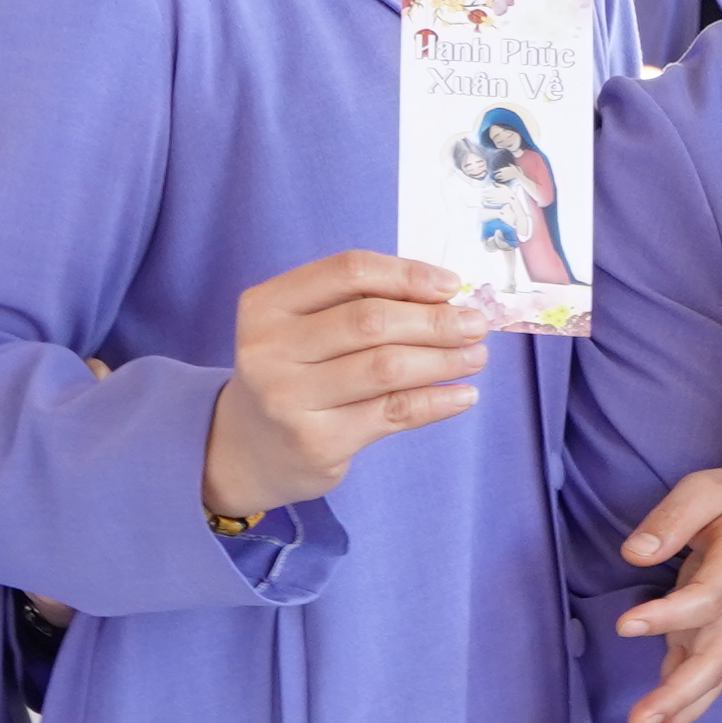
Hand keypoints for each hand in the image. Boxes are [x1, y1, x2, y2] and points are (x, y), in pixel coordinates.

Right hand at [200, 252, 491, 523]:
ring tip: (476, 356)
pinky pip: (393, 413)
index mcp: (267, 305)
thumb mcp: (301, 329)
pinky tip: (464, 395)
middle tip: (476, 324)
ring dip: (444, 359)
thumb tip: (446, 298)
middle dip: (435, 320)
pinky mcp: (317, 442)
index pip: (348, 272)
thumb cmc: (291, 375)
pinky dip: (437, 401)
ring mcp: (290, 399)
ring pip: (386, 368)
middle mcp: (270, 350)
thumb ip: (357, 305)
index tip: (450, 284)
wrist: (245, 450)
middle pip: (371, 321)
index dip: (406, 274)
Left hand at [607, 464, 721, 722]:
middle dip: (681, 693)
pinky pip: (707, 678)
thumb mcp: (708, 487)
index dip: (671, 614)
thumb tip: (634, 554)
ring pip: (715, 676)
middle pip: (717, 655)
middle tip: (641, 721)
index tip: (627, 625)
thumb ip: (673, 518)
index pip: (709, 597)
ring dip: (684, 713)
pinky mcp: (720, 634)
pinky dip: (686, 710)